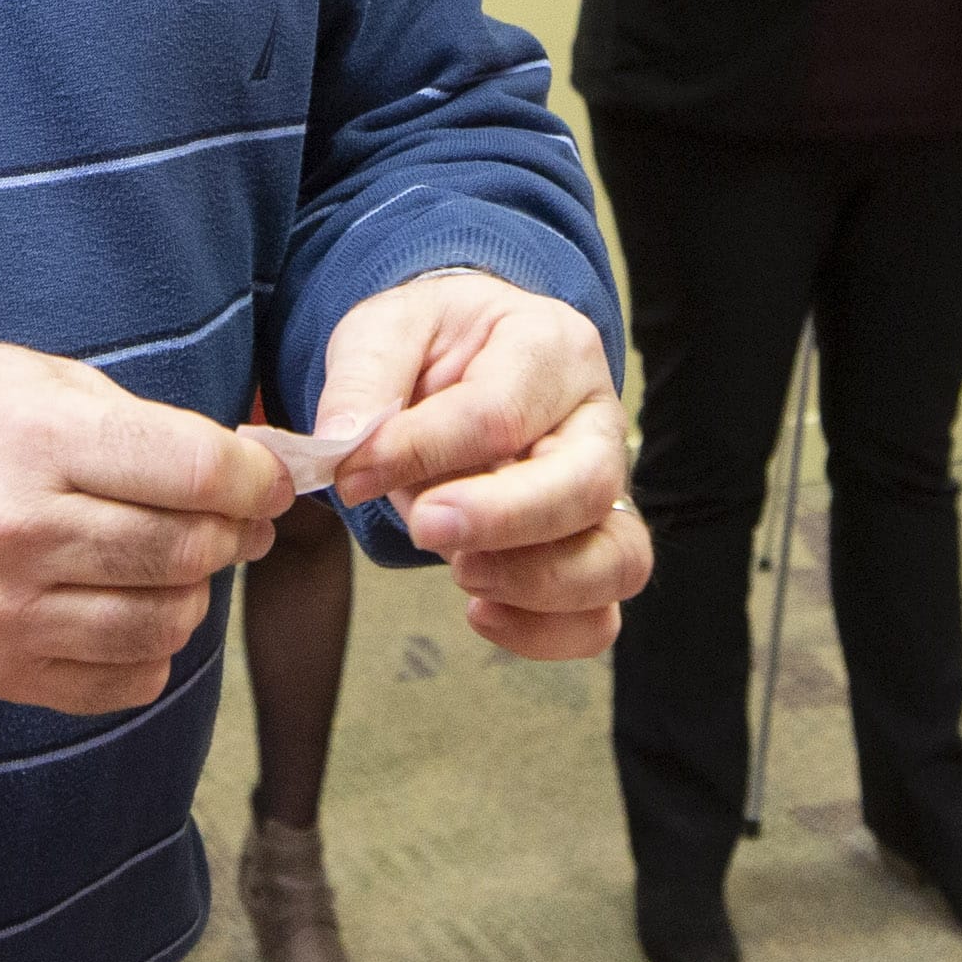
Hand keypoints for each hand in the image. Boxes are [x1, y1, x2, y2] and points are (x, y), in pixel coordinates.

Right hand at [0, 345, 285, 715]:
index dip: (256, 480)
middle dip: (232, 533)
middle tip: (235, 518)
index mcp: (35, 443)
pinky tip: (129, 607)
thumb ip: (142, 425)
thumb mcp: (36, 380)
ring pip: (165, 622)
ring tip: (176, 560)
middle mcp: (18, 534)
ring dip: (192, 592)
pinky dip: (149, 650)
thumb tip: (247, 471)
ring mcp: (3, 614)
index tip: (271, 480)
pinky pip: (122, 681)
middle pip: (187, 552)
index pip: (196, 474)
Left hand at [310, 273, 648, 658]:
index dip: (423, 450)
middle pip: (587, 485)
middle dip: (503, 518)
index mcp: (550, 348)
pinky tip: (481, 613)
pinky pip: (598, 617)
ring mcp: (606, 494)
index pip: (500, 411)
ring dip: (538, 583)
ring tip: (461, 573)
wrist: (461, 365)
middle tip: (425, 527)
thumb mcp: (386, 329)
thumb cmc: (433, 346)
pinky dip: (545, 632)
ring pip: (618, 560)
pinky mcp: (591, 553)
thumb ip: (363, 379)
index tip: (352, 474)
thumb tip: (343, 443)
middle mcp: (597, 422)